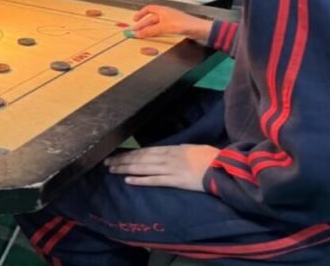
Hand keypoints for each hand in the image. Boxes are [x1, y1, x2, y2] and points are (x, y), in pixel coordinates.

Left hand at [105, 145, 219, 190]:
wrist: (222, 167)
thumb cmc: (211, 158)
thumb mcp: (193, 149)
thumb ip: (179, 151)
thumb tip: (171, 152)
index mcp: (172, 148)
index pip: (146, 150)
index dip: (131, 153)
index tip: (118, 153)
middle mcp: (168, 156)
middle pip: (141, 158)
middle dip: (123, 159)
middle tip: (107, 161)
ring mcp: (170, 168)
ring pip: (143, 168)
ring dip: (126, 169)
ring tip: (112, 170)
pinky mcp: (175, 180)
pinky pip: (154, 180)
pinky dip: (140, 180)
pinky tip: (128, 181)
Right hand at [132, 5, 212, 40]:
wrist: (198, 29)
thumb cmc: (181, 24)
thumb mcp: (164, 27)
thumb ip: (151, 31)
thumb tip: (138, 34)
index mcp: (162, 10)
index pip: (149, 9)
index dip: (141, 14)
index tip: (134, 20)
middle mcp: (165, 14)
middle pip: (151, 18)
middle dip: (142, 24)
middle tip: (135, 32)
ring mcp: (170, 20)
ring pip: (156, 24)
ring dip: (148, 29)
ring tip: (142, 35)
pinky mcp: (174, 27)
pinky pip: (161, 28)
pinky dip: (155, 32)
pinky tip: (153, 36)